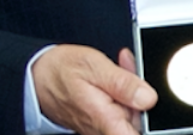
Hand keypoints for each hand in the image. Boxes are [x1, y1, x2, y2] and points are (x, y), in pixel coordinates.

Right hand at [32, 44, 156, 134]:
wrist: (37, 77)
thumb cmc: (61, 71)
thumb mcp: (94, 67)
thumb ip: (122, 84)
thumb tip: (148, 98)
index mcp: (106, 120)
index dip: (151, 123)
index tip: (155, 107)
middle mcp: (105, 129)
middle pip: (139, 119)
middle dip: (140, 90)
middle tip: (129, 65)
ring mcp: (103, 126)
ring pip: (131, 110)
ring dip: (131, 87)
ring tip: (120, 64)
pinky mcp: (101, 120)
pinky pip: (120, 107)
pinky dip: (122, 88)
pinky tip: (116, 71)